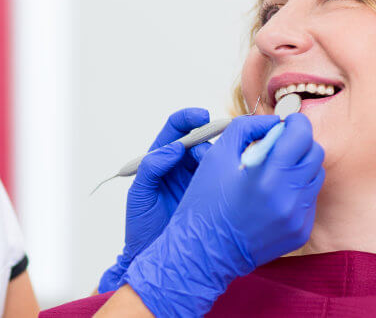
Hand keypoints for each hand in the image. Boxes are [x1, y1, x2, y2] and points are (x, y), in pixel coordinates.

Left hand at [98, 108, 212, 292]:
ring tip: (221, 166)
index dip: (188, 119)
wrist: (156, 258)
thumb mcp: (139, 196)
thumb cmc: (141, 227)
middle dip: (210, 137)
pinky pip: (222, 176)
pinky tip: (235, 175)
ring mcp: (198, 179)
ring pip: (214, 156)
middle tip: (215, 147)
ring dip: (219, 156)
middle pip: (200, 139)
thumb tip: (172, 148)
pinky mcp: (212, 194)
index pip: (175, 130)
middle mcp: (181, 166)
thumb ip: (151, 169)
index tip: (200, 117)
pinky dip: (230, 171)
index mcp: (161, 160)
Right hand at [122, 113, 324, 316]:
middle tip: (281, 145)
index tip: (288, 121)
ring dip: (299, 167)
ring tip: (275, 171)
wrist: (204, 252)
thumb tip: (274, 121)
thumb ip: (247, 128)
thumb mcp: (217, 155)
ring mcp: (297, 217)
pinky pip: (309, 200)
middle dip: (300, 143)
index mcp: (267, 175)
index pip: (302, 135)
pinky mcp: (300, 232)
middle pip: (315, 154)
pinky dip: (296, 191)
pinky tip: (274, 195)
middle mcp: (288, 197)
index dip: (297, 123)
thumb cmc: (206, 200)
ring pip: (315, 176)